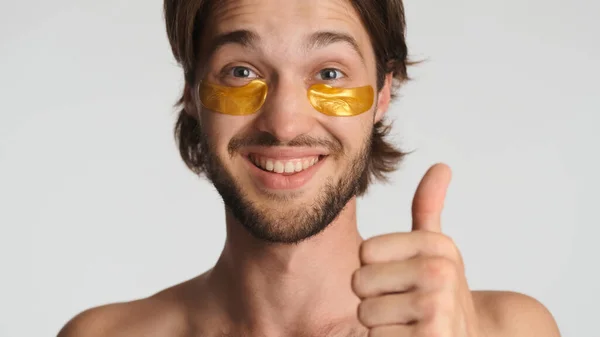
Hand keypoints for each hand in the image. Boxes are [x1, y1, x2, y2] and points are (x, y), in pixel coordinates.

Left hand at [352, 163, 480, 336]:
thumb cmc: (442, 294)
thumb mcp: (437, 249)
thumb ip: (429, 208)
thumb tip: (441, 166)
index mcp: (437, 245)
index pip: (366, 252)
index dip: (376, 270)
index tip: (402, 279)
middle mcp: (440, 272)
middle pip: (360, 282)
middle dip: (375, 299)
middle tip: (403, 306)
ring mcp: (437, 306)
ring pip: (365, 312)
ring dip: (380, 325)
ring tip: (408, 324)